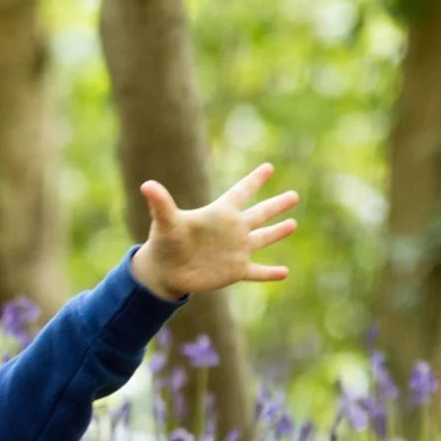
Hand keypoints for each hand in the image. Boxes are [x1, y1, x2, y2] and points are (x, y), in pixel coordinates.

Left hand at [130, 163, 298, 301]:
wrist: (163, 272)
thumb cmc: (164, 243)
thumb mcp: (166, 222)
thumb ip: (161, 203)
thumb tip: (146, 185)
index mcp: (219, 214)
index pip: (241, 192)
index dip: (254, 180)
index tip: (268, 167)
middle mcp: (232, 230)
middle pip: (259, 214)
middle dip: (276, 205)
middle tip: (294, 195)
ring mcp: (236, 250)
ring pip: (262, 238)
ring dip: (278, 232)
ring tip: (293, 224)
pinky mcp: (235, 270)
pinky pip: (257, 272)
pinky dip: (270, 273)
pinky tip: (284, 273)